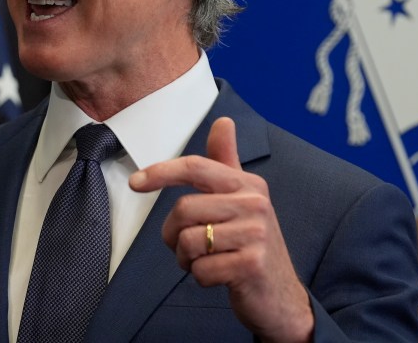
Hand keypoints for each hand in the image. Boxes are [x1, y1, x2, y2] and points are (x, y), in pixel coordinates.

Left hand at [129, 117, 313, 342]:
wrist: (281, 296)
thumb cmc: (252, 245)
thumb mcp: (243, 200)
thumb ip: (227, 162)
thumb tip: (223, 121)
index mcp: (248, 185)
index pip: (196, 167)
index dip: (161, 172)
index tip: (135, 183)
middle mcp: (254, 204)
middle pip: (184, 209)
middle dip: (173, 234)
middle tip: (187, 247)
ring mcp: (256, 235)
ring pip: (188, 241)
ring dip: (186, 259)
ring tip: (205, 261)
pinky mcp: (251, 265)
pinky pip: (200, 269)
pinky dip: (201, 277)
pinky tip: (219, 277)